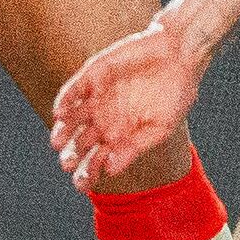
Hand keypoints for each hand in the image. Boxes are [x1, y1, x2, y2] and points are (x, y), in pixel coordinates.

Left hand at [45, 16, 205, 188]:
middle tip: (68, 163)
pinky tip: (60, 113)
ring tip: (58, 142)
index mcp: (120, 136)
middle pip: (80, 143)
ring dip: (62, 131)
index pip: (97, 160)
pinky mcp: (93, 74)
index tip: (81, 185)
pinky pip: (74, 89)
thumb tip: (110, 170)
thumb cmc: (175, 93)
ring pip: (71, 118)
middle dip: (72, 155)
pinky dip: (66, 100)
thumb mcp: (160, 126)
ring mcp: (97, 97)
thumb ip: (134, 147)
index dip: (87, 173)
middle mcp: (104, 119)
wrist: (180, 55)